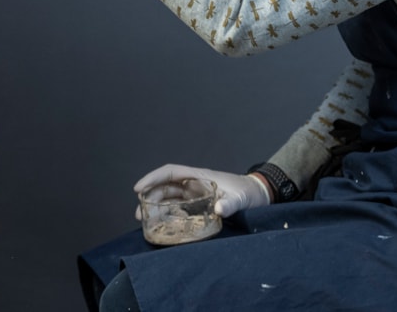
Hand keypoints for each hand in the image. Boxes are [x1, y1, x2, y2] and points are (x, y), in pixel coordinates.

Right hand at [133, 164, 270, 218]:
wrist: (258, 196)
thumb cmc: (248, 192)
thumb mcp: (240, 198)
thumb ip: (230, 204)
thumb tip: (219, 209)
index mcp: (199, 176)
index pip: (170, 173)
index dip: (152, 178)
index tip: (138, 189)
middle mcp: (194, 184)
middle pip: (165, 186)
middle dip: (150, 197)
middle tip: (139, 213)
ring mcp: (195, 194)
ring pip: (170, 197)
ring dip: (156, 206)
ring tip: (146, 220)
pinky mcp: (199, 205)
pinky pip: (178, 207)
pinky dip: (168, 214)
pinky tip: (163, 223)